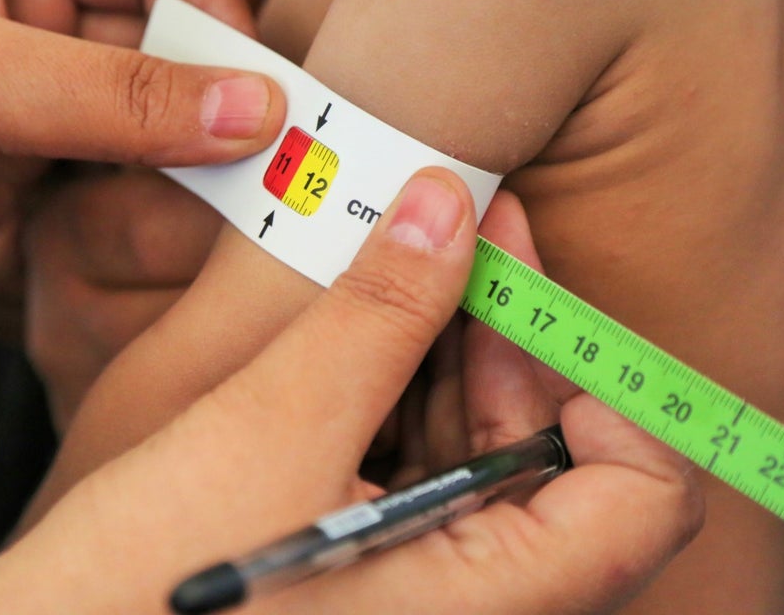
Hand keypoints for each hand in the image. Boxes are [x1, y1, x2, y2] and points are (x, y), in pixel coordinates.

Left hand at [0, 0, 257, 430]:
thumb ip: (114, 94)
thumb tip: (250, 103)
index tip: (250, 71)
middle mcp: (31, 16)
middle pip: (169, 32)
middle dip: (218, 82)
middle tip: (269, 140)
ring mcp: (36, 104)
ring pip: (157, 113)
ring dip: (197, 149)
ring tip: (238, 188)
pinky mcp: (34, 182)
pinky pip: (127, 180)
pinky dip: (161, 199)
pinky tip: (184, 218)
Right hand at [0, 170, 702, 614]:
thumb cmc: (142, 591)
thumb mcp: (271, 433)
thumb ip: (376, 316)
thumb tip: (447, 208)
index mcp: (481, 601)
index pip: (641, 501)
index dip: (614, 387)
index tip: (537, 291)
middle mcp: (466, 603)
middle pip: (555, 456)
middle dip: (511, 331)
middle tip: (460, 220)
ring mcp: (412, 583)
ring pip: (479, 452)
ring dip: (449, 345)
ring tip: (405, 246)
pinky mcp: (359, 559)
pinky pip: (416, 463)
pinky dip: (398, 383)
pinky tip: (360, 316)